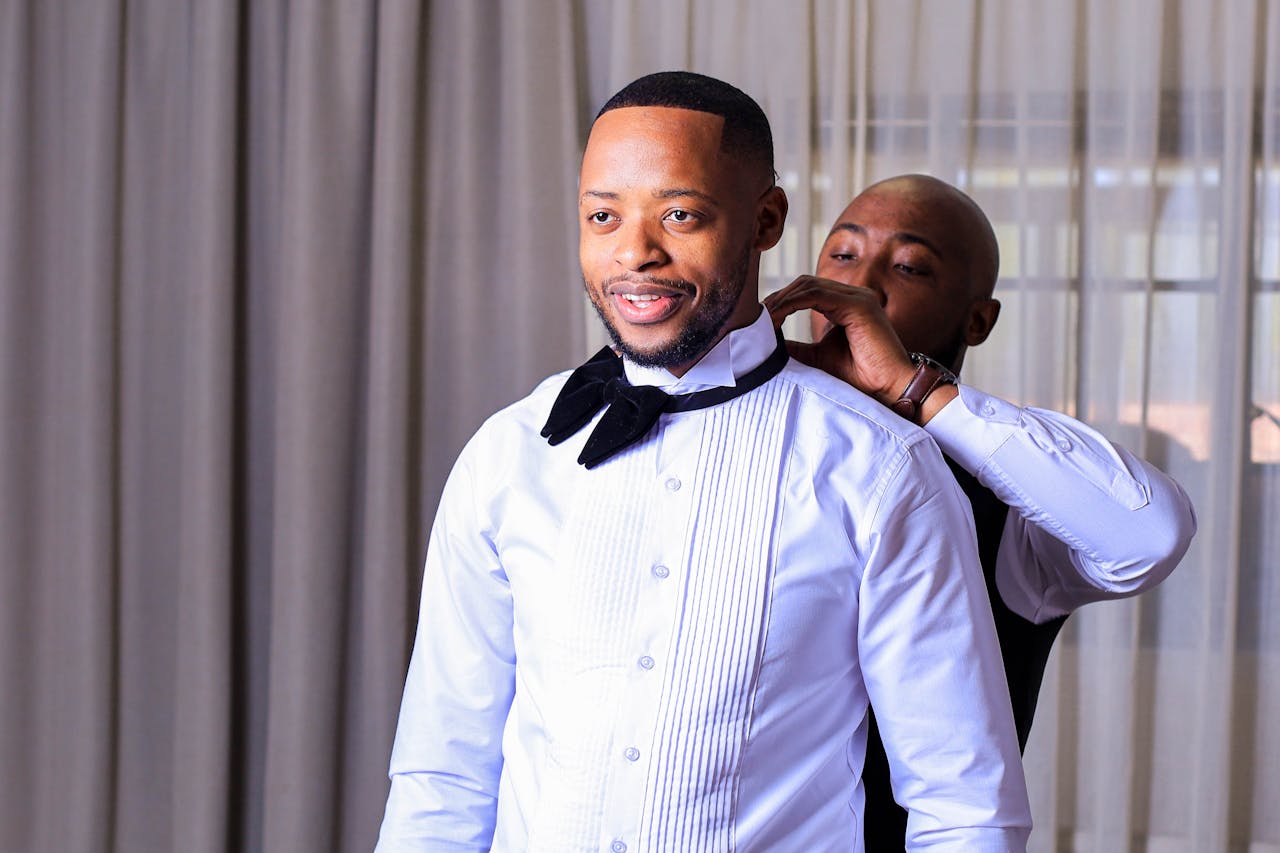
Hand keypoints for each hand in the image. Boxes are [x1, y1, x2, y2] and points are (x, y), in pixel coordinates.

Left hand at [763, 276, 917, 406]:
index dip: (782, 301)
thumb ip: (798, 348)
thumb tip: (770, 345)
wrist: (888, 389)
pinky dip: (793, 303)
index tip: (762, 319)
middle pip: (805, 283)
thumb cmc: (860, 378)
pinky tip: (778, 317)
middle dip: (779, 297)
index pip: (807, 290)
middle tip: (758, 316)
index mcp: (847, 304)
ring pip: (809, 285)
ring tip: (765, 318)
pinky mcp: (859, 305)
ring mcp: (858, 297)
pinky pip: (817, 295)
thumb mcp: (818, 358)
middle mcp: (854, 296)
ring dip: (783, 300)